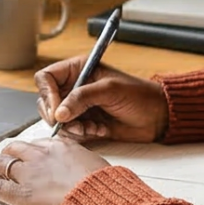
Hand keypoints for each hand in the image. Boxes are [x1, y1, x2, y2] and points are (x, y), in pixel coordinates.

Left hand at [0, 133, 109, 204]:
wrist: (98, 199)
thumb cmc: (102, 185)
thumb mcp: (94, 163)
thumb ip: (80, 162)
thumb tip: (81, 166)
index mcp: (60, 147)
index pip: (36, 143)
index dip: (26, 148)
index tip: (24, 152)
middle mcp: (40, 156)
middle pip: (15, 149)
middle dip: (6, 153)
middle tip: (1, 158)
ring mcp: (28, 174)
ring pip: (1, 164)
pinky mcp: (20, 194)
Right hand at [34, 55, 168, 144]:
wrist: (157, 117)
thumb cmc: (139, 95)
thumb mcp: (110, 90)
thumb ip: (82, 98)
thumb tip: (59, 113)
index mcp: (78, 69)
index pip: (46, 78)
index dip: (47, 95)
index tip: (57, 111)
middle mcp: (75, 87)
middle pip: (46, 102)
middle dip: (59, 116)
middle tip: (75, 123)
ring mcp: (78, 107)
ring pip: (57, 120)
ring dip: (72, 127)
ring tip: (92, 127)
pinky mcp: (85, 123)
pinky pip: (70, 132)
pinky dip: (82, 134)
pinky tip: (100, 130)